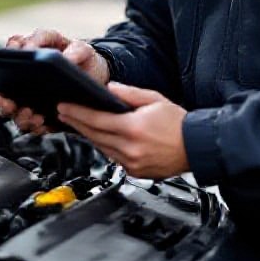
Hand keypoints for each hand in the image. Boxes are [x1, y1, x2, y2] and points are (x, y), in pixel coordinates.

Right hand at [0, 28, 109, 134]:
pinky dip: (32, 124)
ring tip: (30, 113)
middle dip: (1, 96)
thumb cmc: (84, 60)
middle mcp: (23, 73)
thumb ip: (77, 50)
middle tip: (9, 100)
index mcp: (32, 49)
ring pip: (10, 108)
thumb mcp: (84, 50)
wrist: (96, 81)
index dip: (12, 51)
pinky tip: (41, 121)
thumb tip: (67, 59)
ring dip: (17, 113)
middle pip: (1, 83)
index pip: (14, 45)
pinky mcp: (35, 113)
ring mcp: (26, 96)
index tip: (20, 57)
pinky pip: (27, 122)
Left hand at [56, 82, 188, 178]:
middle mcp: (131, 148)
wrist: (196, 147)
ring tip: (77, 124)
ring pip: (102, 148)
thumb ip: (129, 93)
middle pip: (94, 135)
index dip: (76, 113)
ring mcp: (132, 163)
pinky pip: (113, 159)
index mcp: (133, 128)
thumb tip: (109, 88)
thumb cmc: (179, 123)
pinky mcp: (135, 172)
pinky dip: (105, 147)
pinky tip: (100, 138)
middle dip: (76, 123)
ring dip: (88, 136)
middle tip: (63, 113)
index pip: (96, 120)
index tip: (63, 107)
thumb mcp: (154, 99)